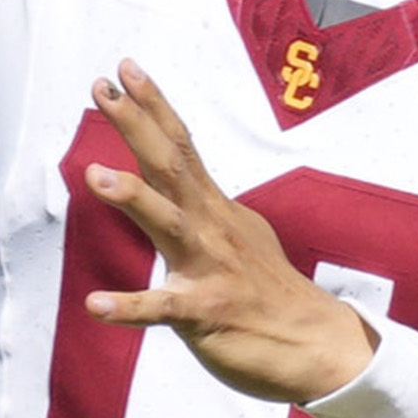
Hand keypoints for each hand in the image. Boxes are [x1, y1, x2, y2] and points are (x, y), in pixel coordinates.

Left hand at [77, 64, 377, 403]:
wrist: (322, 347)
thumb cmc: (273, 297)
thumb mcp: (243, 239)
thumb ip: (207, 213)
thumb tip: (186, 188)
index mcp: (217, 212)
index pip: (182, 149)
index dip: (154, 108)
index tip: (125, 70)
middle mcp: (212, 230)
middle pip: (171, 168)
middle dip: (136, 126)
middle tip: (102, 89)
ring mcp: (211, 270)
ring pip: (169, 227)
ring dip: (134, 199)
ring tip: (95, 176)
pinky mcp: (206, 314)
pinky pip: (162, 310)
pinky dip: (129, 307)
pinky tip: (97, 304)